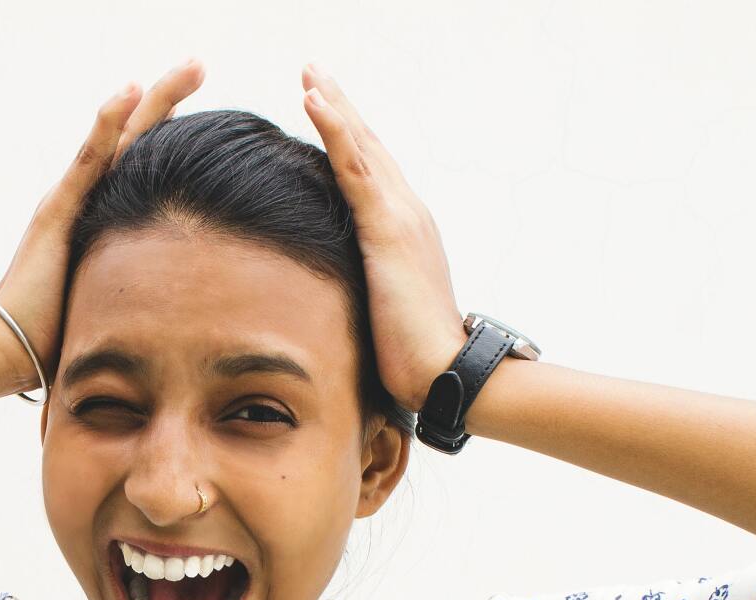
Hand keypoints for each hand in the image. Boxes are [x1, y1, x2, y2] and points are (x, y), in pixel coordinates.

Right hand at [0, 59, 207, 395]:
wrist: (7, 352)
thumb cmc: (57, 338)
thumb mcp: (113, 304)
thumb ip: (141, 291)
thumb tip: (184, 310)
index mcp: (99, 217)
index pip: (141, 163)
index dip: (171, 131)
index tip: (206, 108)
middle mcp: (83, 199)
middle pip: (135, 138)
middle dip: (169, 97)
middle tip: (200, 62)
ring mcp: (69, 200)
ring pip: (119, 137)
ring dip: (154, 98)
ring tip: (190, 66)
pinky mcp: (57, 212)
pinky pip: (90, 161)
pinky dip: (109, 122)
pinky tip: (131, 90)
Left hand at [299, 63, 466, 414]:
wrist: (445, 373)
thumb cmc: (413, 358)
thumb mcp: (381, 315)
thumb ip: (364, 293)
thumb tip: (335, 301)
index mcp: (404, 231)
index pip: (371, 174)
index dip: (348, 137)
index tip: (323, 106)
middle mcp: (408, 213)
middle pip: (368, 148)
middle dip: (341, 106)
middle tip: (314, 70)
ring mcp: (401, 217)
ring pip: (362, 147)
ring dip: (335, 104)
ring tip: (310, 72)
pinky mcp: (388, 229)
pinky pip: (355, 169)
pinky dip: (336, 130)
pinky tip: (314, 101)